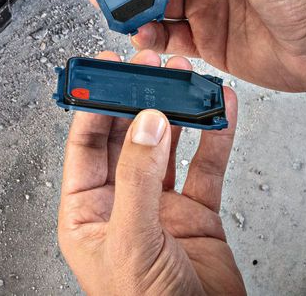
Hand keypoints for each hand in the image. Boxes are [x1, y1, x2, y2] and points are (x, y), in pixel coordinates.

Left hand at [58, 50, 243, 295]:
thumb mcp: (131, 239)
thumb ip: (137, 179)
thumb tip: (144, 122)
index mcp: (86, 212)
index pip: (85, 146)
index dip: (93, 105)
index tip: (103, 72)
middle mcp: (120, 203)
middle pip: (125, 136)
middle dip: (136, 98)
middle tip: (147, 66)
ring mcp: (159, 206)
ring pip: (166, 146)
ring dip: (175, 110)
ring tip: (184, 75)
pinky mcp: (196, 214)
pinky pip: (205, 167)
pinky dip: (214, 136)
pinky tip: (220, 109)